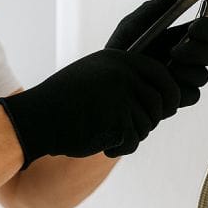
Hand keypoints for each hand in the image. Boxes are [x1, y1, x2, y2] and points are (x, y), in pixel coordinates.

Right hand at [0, 48, 180, 168]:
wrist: (37, 118)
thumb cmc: (65, 102)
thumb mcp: (95, 77)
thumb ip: (125, 80)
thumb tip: (163, 99)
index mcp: (118, 59)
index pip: (161, 74)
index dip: (170, 93)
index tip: (170, 107)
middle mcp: (122, 73)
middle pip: (159, 103)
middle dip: (149, 121)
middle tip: (129, 129)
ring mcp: (120, 95)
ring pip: (147, 125)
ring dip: (131, 136)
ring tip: (106, 134)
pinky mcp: (116, 119)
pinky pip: (133, 140)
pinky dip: (120, 148)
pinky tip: (102, 145)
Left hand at [106, 0, 207, 108]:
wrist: (108, 80)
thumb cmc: (119, 50)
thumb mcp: (131, 26)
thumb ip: (152, 10)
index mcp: (180, 36)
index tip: (194, 28)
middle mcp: (186, 57)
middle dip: (198, 50)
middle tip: (176, 51)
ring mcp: (183, 78)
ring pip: (203, 75)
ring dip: (186, 70)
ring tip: (163, 68)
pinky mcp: (178, 97)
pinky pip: (194, 95)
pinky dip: (181, 88)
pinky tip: (164, 83)